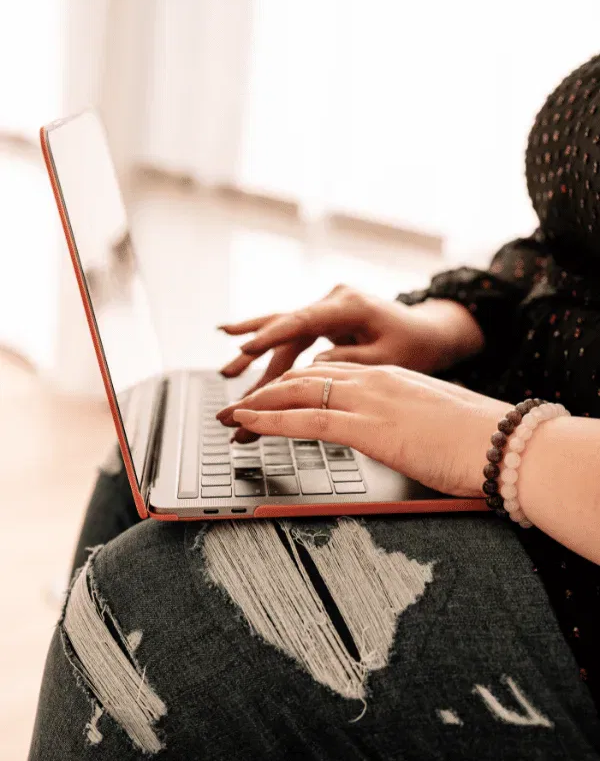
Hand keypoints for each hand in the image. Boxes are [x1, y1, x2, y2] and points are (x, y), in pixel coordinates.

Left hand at [218, 362, 509, 496]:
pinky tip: (249, 424)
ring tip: (231, 416)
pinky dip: (271, 420)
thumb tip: (405, 434)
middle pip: (307, 377)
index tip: (275, 393)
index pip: (332, 372)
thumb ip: (412, 421)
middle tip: (239, 405)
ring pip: (298, 393)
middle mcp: (377, 379)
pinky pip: (307, 420)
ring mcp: (371, 400)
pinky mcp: (369, 427)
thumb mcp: (438, 422)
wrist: (508, 444)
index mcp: (393, 376)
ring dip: (258, 404)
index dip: (297, 383)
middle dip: (268, 390)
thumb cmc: (483, 439)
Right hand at [219, 285, 482, 394]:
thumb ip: (351, 360)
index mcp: (349, 304)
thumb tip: (314, 367)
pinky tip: (238, 353)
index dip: (272, 336)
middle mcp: (331, 301)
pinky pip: (291, 339)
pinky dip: (270, 354)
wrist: (427, 332)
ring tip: (227, 375)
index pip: (304, 320)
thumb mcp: (389, 358)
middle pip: (285, 326)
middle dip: (255, 352)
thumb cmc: (414, 345)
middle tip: (228, 373)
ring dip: (256, 357)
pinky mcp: (322, 323)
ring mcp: (324, 310)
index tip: (246, 347)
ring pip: (283, 334)